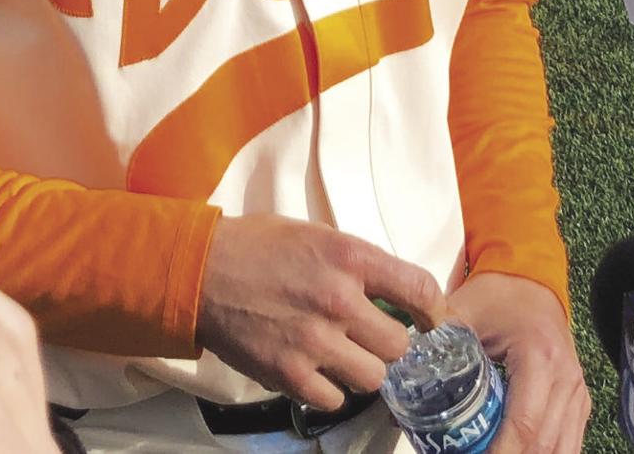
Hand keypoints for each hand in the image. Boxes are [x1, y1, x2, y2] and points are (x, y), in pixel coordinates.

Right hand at [195, 214, 445, 409]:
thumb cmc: (256, 245)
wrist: (200, 271)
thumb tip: (390, 291)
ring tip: (339, 354)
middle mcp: (339, 299)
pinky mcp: (290, 374)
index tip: (430, 321)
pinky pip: (334, 399)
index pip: (419, 289)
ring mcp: (315, 341)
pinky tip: (312, 368)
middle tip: (368, 337)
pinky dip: (327, 388)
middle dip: (387, 343)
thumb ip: (354, 263)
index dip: (433, 311)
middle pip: (399, 346)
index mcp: (348, 256)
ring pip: (373, 378)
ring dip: (360, 368)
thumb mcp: (313, 234)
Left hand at [445, 272, 588, 453]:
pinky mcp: (579, 401)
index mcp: (539, 357)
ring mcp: (577, 392)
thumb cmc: (497, 295)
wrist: (531, 279)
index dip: (501, 452)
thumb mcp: (464, 311)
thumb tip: (398, 381)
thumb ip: (436, 342)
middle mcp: (567, 379)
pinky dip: (543, 453)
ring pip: (562, 450)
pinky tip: (515, 451)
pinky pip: (568, 443)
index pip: (524, 423)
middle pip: (545, 444)